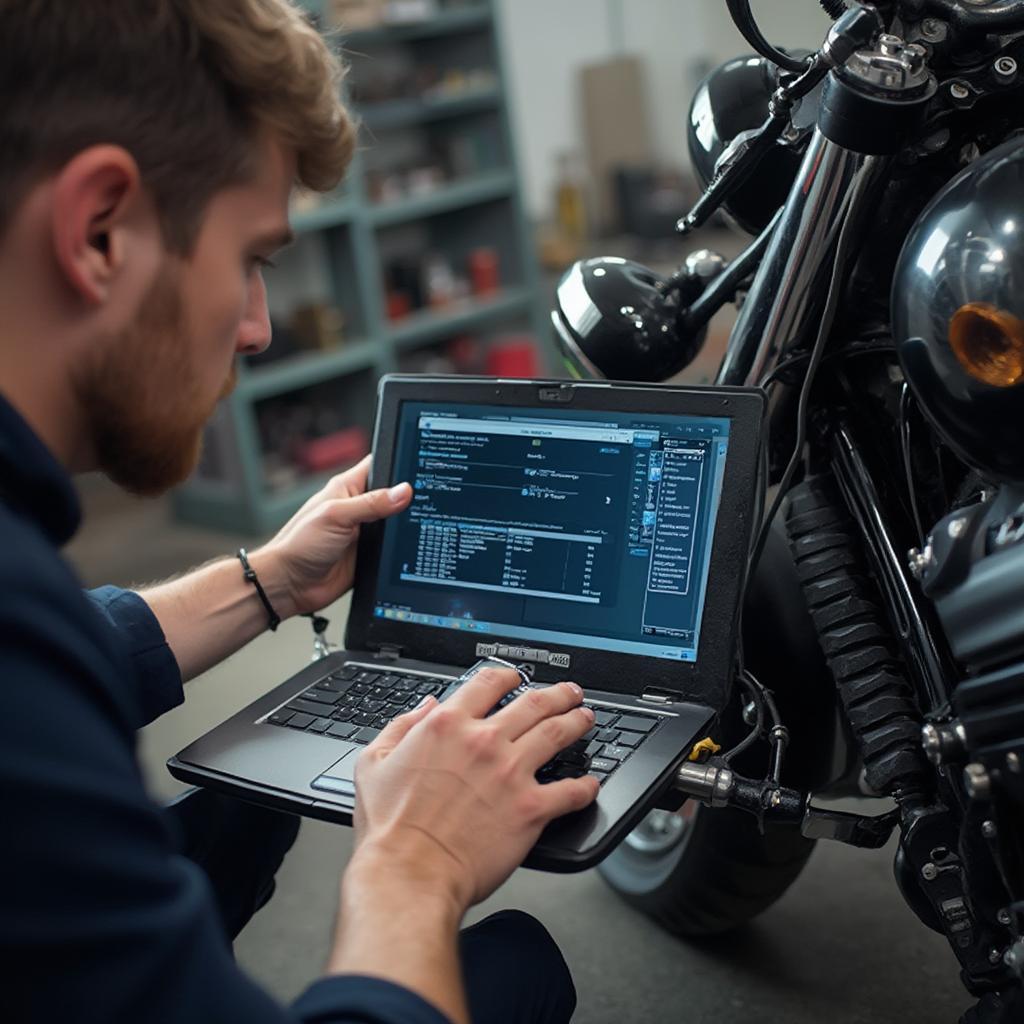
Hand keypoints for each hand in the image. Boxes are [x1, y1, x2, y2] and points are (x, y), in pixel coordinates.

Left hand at [254, 456, 410, 617]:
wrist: (289, 585)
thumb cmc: (298, 545)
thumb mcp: (336, 516)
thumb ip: (370, 503)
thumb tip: (403, 491)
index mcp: (347, 489)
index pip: (379, 465)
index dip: (398, 463)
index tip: (419, 467)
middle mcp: (357, 508)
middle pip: (393, 495)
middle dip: (409, 496)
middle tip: (426, 498)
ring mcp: (364, 532)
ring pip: (396, 522)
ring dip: (404, 524)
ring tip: (419, 522)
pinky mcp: (369, 555)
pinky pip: (392, 548)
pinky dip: (400, 548)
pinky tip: (409, 547)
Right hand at [348, 667, 599, 912]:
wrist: (409, 874)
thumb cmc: (389, 829)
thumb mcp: (373, 763)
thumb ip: (401, 727)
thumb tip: (425, 707)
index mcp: (447, 726)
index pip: (487, 684)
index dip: (507, 676)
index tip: (516, 678)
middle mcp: (484, 742)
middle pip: (534, 703)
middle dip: (558, 693)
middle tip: (570, 693)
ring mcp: (511, 773)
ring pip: (557, 733)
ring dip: (577, 722)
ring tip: (586, 718)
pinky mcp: (531, 809)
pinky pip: (570, 791)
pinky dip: (585, 786)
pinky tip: (590, 783)